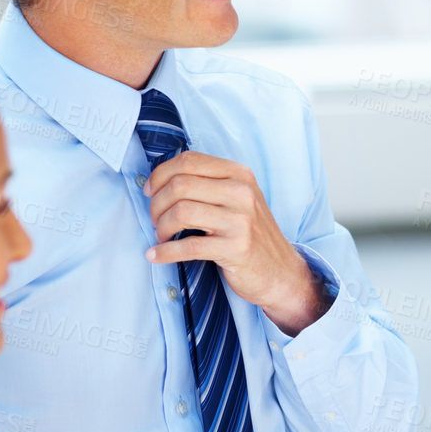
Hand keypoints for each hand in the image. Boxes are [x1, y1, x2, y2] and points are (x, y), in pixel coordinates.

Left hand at [144, 151, 326, 332]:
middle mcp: (242, 192)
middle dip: (156, 204)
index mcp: (239, 174)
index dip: (160, 174)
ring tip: (161, 236)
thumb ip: (209, 183)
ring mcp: (241, 220)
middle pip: (180, 185)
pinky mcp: (236, 248)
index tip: (150, 191)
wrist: (280, 271)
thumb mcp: (238, 199)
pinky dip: (165, 252)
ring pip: (181, 212)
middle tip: (155, 220)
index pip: (189, 161)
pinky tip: (156, 255)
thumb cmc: (251, 234)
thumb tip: (160, 179)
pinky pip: (188, 246)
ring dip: (161, 227)